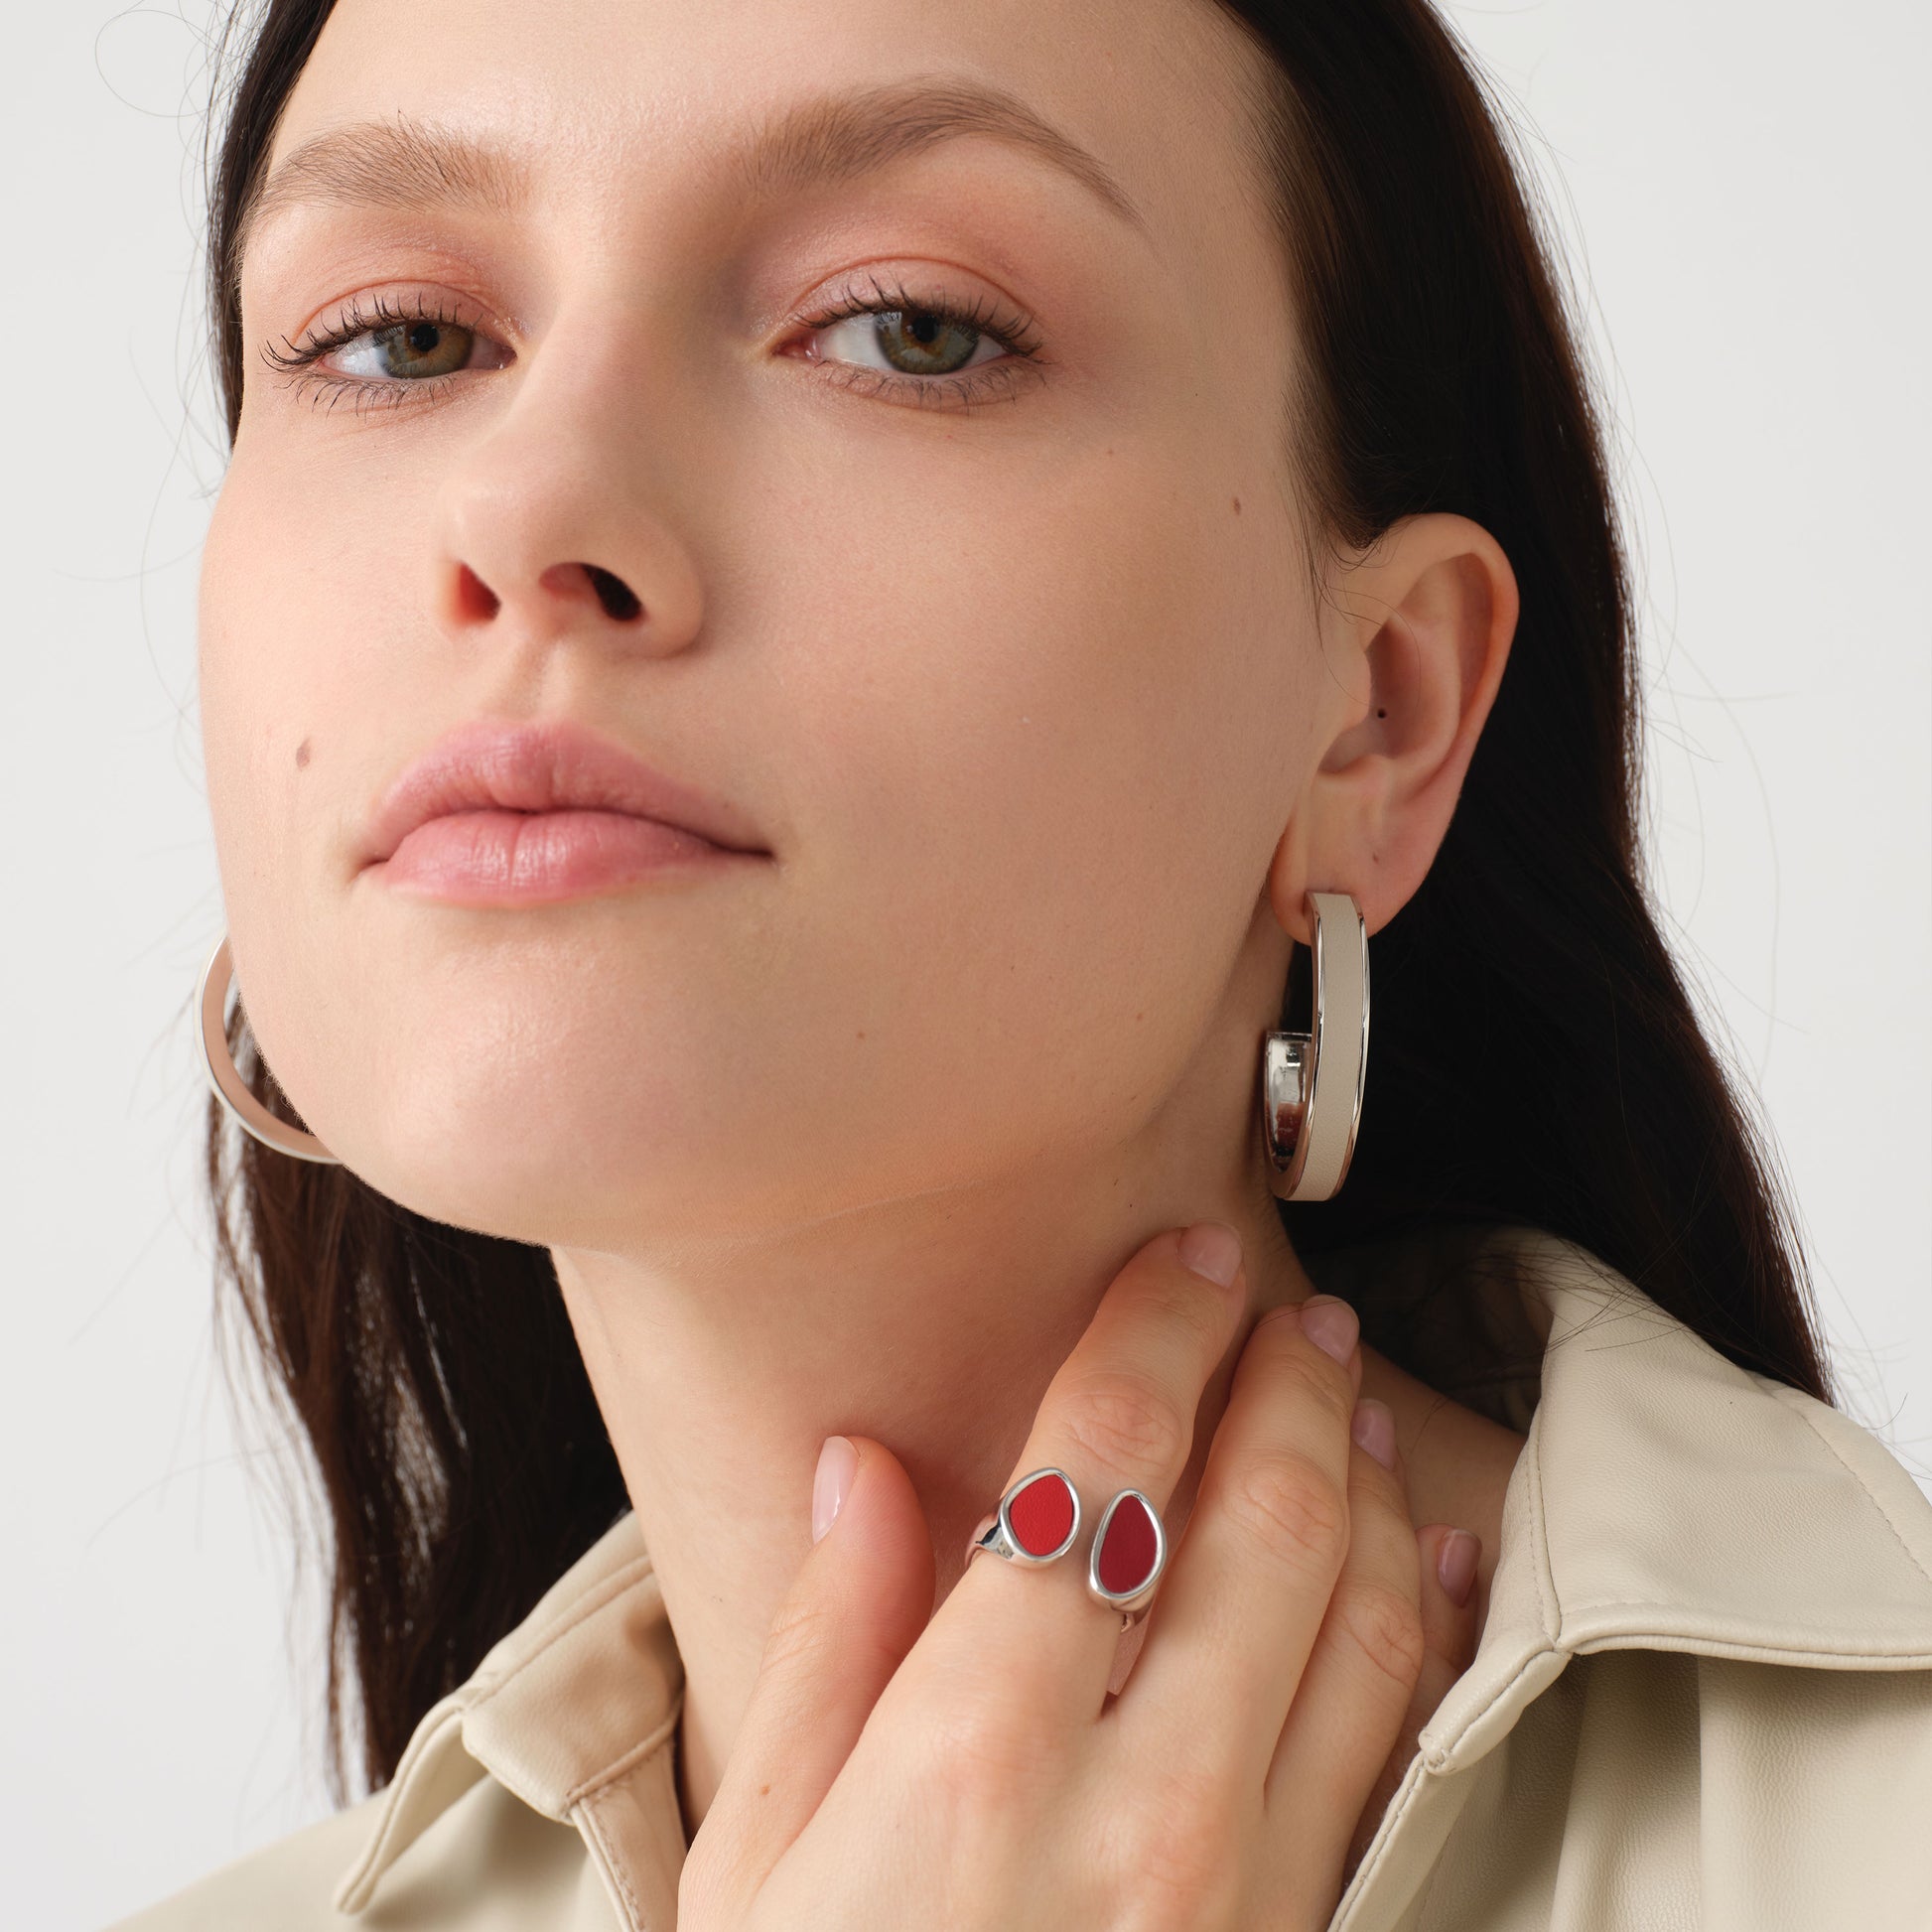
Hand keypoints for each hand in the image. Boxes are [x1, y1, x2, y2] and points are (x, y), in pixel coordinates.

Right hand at [678, 1222, 1483, 1930]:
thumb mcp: (755, 1869)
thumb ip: (823, 1648)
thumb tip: (863, 1466)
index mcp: (969, 1763)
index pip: (1100, 1476)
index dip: (1154, 1336)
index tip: (1186, 1252)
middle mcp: (1134, 1813)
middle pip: (1251, 1523)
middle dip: (1281, 1378)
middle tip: (1287, 1298)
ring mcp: (1243, 1895)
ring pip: (1352, 1622)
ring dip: (1360, 1477)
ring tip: (1348, 1388)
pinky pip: (1393, 1749)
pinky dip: (1417, 1622)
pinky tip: (1421, 1554)